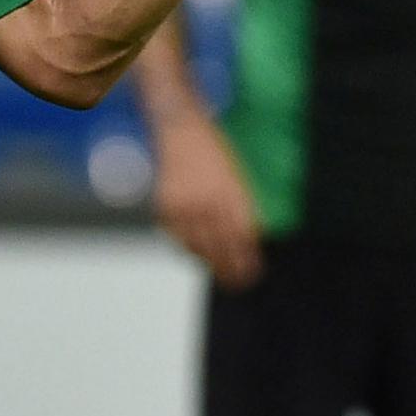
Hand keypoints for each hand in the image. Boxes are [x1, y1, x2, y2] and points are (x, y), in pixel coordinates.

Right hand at [152, 114, 261, 288]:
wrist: (180, 131)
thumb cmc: (213, 153)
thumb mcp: (237, 179)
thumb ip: (241, 209)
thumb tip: (246, 240)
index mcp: (231, 196)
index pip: (241, 239)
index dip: (245, 261)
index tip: (250, 275)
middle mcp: (208, 204)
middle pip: (219, 248)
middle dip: (228, 269)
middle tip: (235, 283)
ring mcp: (184, 207)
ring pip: (195, 246)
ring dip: (206, 260)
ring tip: (215, 268)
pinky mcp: (165, 207)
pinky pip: (176, 237)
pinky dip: (186, 247)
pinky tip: (193, 251)